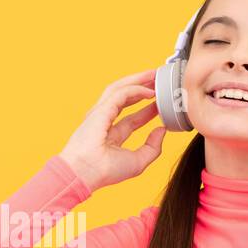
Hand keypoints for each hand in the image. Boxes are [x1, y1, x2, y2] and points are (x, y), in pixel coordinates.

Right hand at [57, 68, 167, 192]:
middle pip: (125, 98)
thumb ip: (152, 147)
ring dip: (138, 80)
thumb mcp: (138, 162)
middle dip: (141, 88)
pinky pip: (121, 93)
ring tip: (154, 75)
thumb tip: (161, 130)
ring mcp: (101, 113)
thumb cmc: (105, 172)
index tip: (160, 104)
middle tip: (158, 81)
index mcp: (110, 136)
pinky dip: (136, 89)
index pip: (132, 118)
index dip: (147, 110)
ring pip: (120, 89)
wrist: (85, 173)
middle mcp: (104, 121)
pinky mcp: (101, 109)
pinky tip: (150, 91)